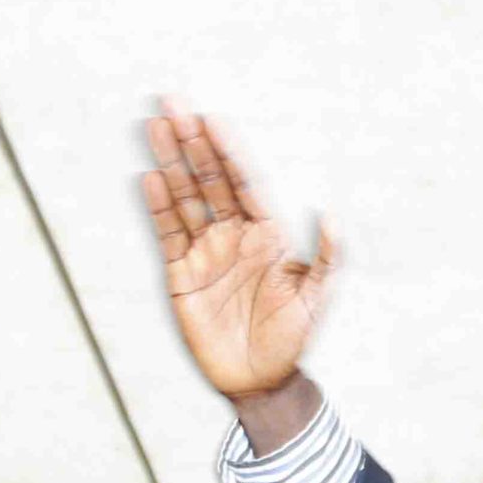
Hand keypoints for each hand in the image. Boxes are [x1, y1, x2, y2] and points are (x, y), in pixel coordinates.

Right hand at [140, 106, 334, 401]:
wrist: (260, 379)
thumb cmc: (292, 338)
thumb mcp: (317, 300)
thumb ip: (327, 259)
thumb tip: (331, 216)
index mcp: (267, 234)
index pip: (245, 183)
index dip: (229, 152)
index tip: (214, 120)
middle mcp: (234, 235)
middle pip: (209, 180)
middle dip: (193, 142)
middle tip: (174, 103)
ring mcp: (206, 252)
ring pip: (185, 198)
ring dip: (171, 163)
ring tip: (156, 126)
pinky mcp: (182, 275)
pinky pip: (169, 234)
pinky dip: (159, 208)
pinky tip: (150, 179)